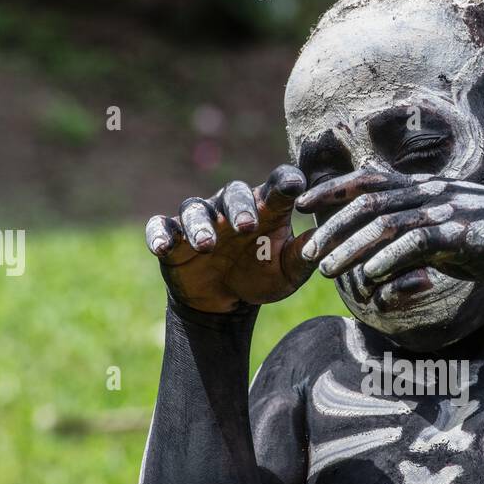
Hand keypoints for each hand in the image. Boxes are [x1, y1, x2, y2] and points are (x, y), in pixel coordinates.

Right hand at [145, 166, 313, 313]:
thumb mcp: (288, 273)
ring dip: (200, 225)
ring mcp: (201, 220)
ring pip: (196, 209)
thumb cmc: (261, 278)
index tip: (294, 185)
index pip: (277, 185)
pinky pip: (161, 228)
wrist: (225, 301)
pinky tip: (162, 247)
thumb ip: (303, 256)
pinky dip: (159, 235)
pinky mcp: (174, 237)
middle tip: (248, 227)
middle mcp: (231, 208)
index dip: (285, 181)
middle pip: (233, 193)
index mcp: (266, 209)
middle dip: (240, 208)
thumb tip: (324, 241)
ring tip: (207, 245)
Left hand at [296, 175, 483, 290]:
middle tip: (308, 252)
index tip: (301, 202)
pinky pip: (417, 244)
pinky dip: (390, 258)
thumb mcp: (444, 231)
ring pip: (386, 224)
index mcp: (425, 188)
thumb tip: (377, 246)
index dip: (331, 187)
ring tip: (328, 269)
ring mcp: (446, 212)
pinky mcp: (461, 236)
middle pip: (369, 203)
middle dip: (333, 227)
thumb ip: (411, 231)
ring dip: (352, 247)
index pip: (369, 179)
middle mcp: (432, 193)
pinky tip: (369, 275)